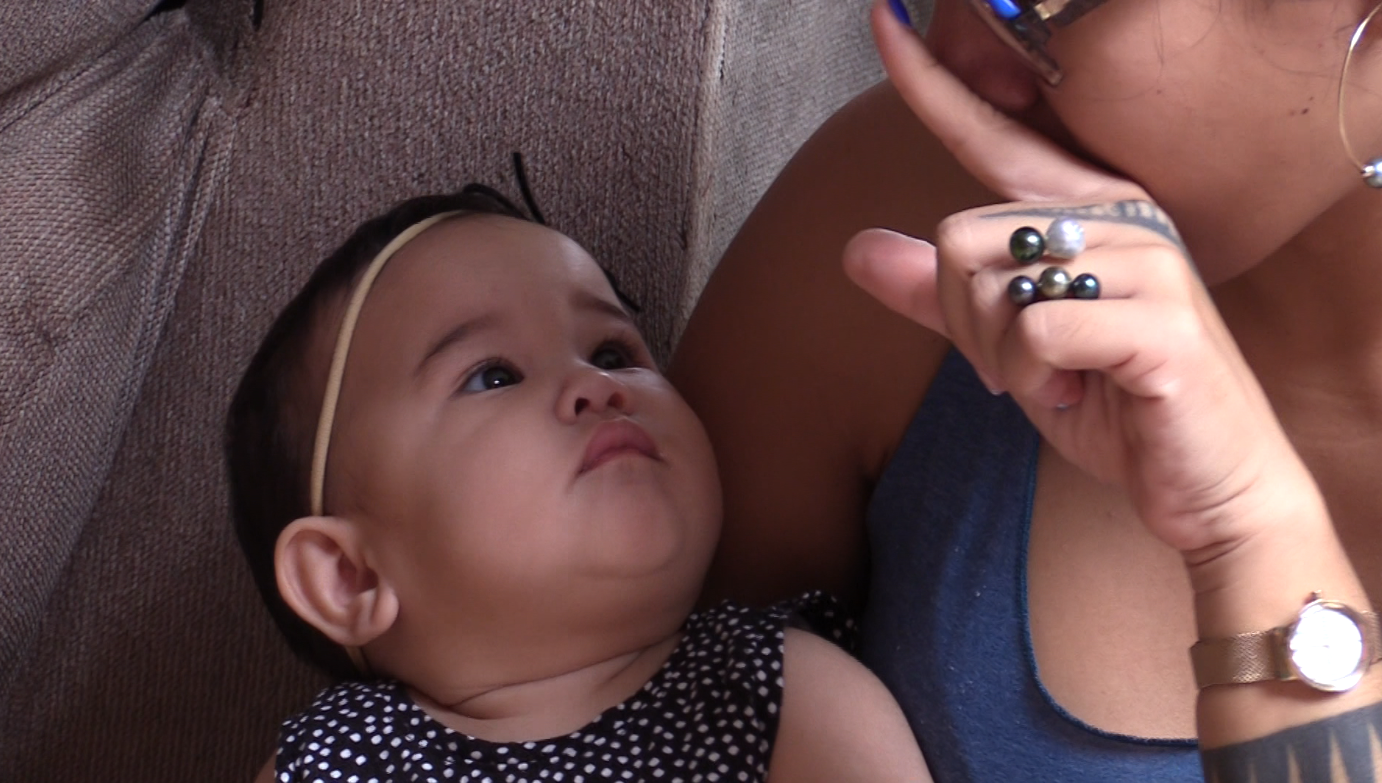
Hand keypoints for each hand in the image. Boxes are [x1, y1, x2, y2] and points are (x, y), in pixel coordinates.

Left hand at [844, 0, 1319, 564]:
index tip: (883, 21)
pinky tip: (1083, 396)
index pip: (994, 138)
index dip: (934, 86)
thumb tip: (855, 249)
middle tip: (1023, 369)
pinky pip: (1032, 335)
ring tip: (1061, 381)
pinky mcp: (1160, 323)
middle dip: (966, 327)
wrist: (1208, 482)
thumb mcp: (1010, 348)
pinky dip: (1035, 385)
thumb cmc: (1112, 403)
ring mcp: (1147, 263)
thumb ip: (939, 297)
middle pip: (958, 238)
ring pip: (989, 289)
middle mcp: (1120, 216)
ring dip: (1001, 361)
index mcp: (1087, 209)